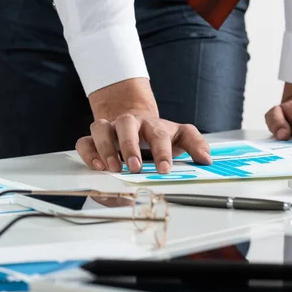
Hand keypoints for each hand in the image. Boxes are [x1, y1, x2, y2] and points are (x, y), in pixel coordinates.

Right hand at [75, 78, 211, 173]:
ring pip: (101, 128)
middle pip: (127, 124)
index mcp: (153, 125)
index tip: (165, 169)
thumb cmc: (159, 134)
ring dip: (106, 147)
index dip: (162, 152)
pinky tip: (97, 166)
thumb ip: (196, 145)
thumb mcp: (181, 137)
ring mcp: (110, 129)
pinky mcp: (95, 138)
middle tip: (135, 168)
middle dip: (130, 146)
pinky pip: (84, 141)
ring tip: (113, 168)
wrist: (137, 121)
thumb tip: (207, 159)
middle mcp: (130, 123)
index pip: (159, 135)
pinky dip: (89, 152)